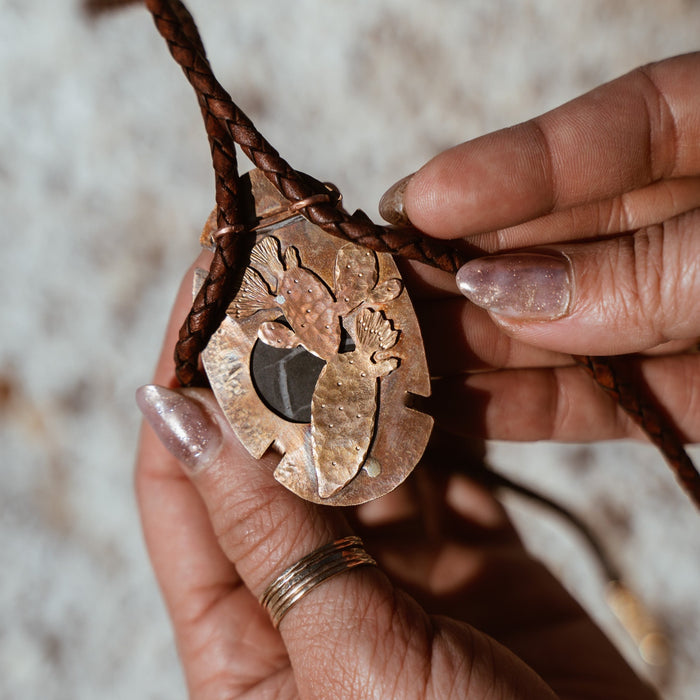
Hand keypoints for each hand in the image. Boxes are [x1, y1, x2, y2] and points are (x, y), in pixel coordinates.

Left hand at [135, 258, 656, 698]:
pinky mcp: (474, 555)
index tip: (206, 289)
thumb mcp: (347, 667)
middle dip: (281, 358)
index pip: (182, 484)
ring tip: (369, 285)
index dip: (186, 380)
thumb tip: (178, 417)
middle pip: (275, 452)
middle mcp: (310, 596)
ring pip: (363, 446)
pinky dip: (440, 404)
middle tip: (295, 264)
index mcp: (242, 643)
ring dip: (365, 371)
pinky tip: (436, 345)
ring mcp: (395, 572)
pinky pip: (443, 461)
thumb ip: (266, 542)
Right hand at [381, 53, 699, 445]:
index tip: (419, 199)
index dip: (507, 170)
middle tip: (379, 289)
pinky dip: (523, 410)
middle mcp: (686, 230)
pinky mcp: (681, 398)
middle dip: (466, 268)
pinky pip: (595, 402)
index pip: (604, 139)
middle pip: (556, 242)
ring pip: (558, 329)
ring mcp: (679, 319)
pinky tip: (449, 410)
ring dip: (472, 347)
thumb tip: (507, 290)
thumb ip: (654, 268)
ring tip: (390, 355)